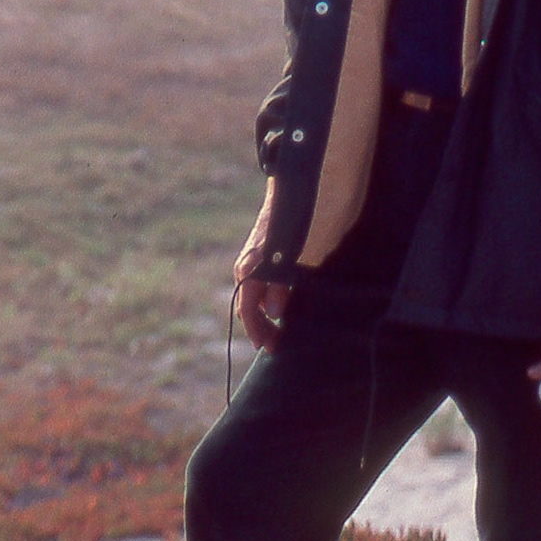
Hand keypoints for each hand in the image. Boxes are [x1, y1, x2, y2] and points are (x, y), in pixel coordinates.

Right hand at [231, 179, 289, 351]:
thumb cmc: (294, 223)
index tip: (269, 349)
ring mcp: (250, 263)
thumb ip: (282, 284)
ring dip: (263, 316)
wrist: (291, 191)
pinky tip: (280, 307)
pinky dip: (265, 301)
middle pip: (247, 307)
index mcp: (251, 270)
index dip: (258, 331)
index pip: (248, 310)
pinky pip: (257, 286)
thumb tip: (275, 312)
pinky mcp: (258, 258)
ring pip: (251, 297)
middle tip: (276, 346)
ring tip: (279, 331)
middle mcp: (246, 268)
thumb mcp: (292, 256)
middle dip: (259, 328)